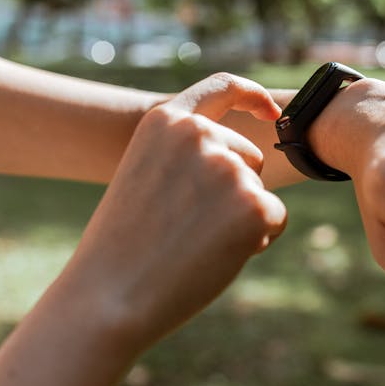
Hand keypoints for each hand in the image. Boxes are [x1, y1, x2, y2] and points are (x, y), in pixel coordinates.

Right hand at [65, 73, 287, 349]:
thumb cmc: (123, 246)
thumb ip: (186, 156)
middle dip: (237, 189)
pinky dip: (258, 241)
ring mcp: (229, 167)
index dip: (252, 96)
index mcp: (166, 122)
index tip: (271, 110)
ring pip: (259, 191)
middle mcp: (200, 135)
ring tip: (195, 244)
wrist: (109, 298)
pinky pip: (275, 218)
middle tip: (191, 228)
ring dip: (242, 218)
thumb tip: (236, 162)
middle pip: (249, 157)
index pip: (221, 87)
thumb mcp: (144, 175)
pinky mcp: (254, 204)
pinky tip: (217, 258)